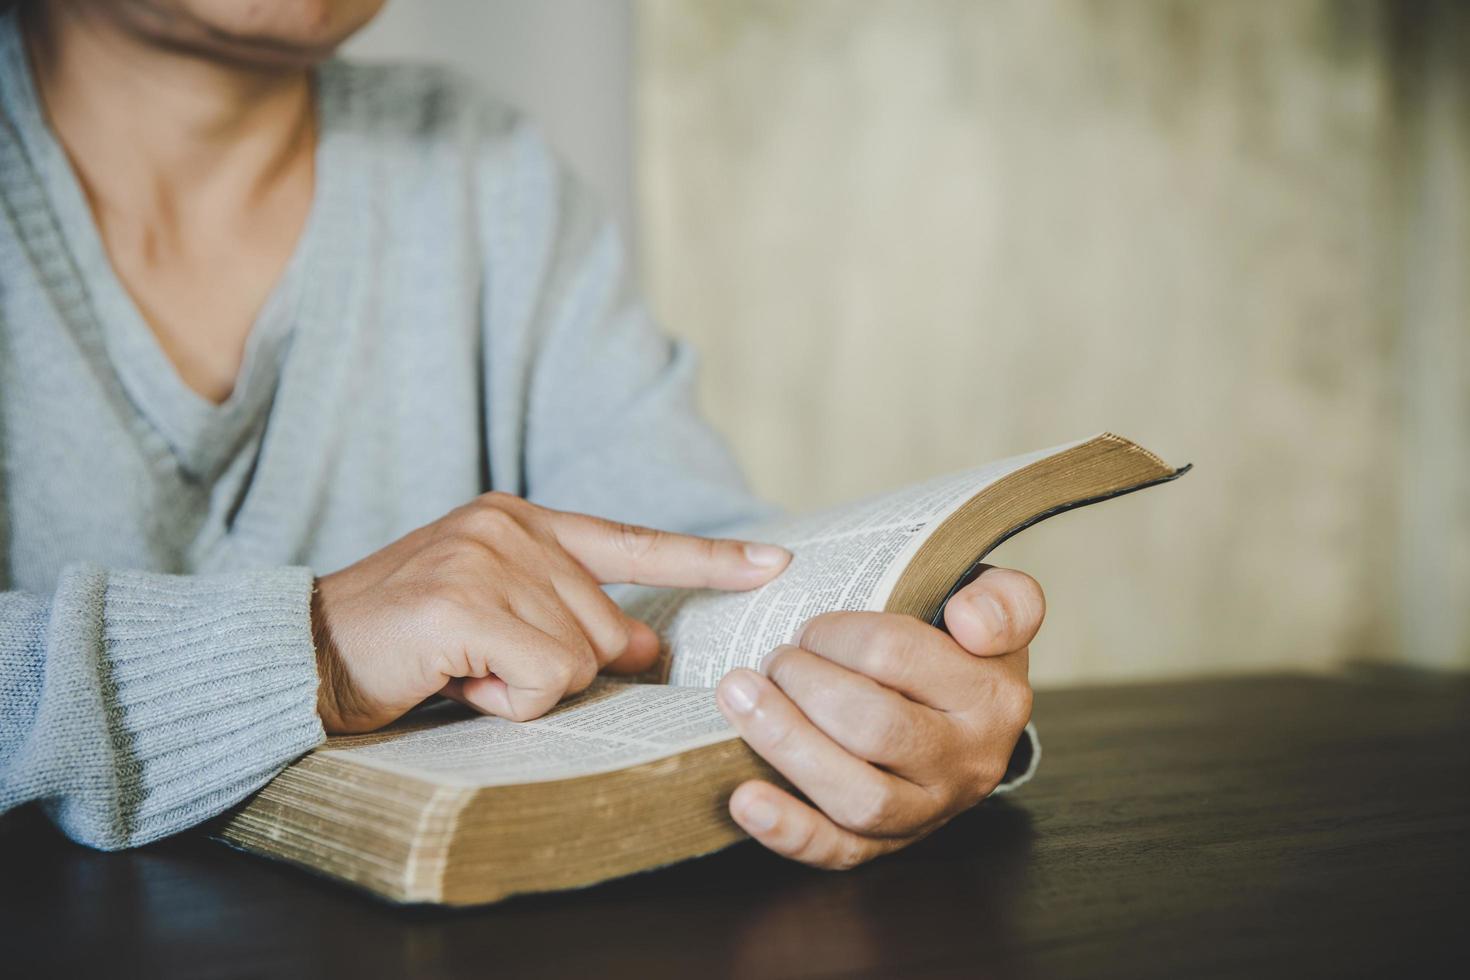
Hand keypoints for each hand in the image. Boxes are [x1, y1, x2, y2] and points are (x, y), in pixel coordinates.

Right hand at [313, 493, 789, 733]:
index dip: (709, 558)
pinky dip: (502, 703)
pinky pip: (540, 680)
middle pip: (610, 630)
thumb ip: (568, 615)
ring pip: (579, 660)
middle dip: (558, 669)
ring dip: (522, 689)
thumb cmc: (406, 641)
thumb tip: (645, 645)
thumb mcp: (495, 612)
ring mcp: (485, 559)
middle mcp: (510, 528)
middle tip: (485, 664)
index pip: (634, 541)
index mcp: (522, 520)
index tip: (775, 563)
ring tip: (462, 669)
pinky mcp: (461, 602)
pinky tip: (454, 680)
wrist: (303, 651)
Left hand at [715, 565, 1041, 868]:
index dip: (837, 635)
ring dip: (787, 744)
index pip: (897, 655)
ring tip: (739, 697)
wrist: (967, 716)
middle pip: (875, 728)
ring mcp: (929, 811)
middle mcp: (968, 761)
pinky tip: (746, 798)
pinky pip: (839, 850)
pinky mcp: (888, 845)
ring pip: (858, 796)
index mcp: (993, 695)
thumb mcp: (994, 606)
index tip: (812, 626)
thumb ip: (1003, 599)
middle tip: (774, 657)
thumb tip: (970, 621)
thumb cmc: (958, 647)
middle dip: (805, 685)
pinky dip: (788, 829)